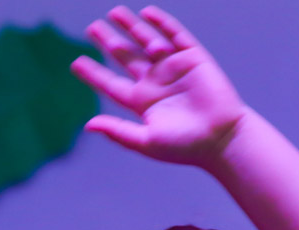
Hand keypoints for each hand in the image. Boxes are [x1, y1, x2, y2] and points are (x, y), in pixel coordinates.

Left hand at [71, 6, 247, 168]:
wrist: (222, 138)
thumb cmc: (185, 146)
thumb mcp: (147, 141)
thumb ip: (118, 132)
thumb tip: (88, 125)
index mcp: (142, 102)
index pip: (112, 84)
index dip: (94, 73)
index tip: (76, 63)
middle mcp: (155, 82)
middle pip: (126, 58)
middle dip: (109, 42)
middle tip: (92, 29)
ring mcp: (174, 68)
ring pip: (147, 42)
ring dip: (131, 27)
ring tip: (114, 13)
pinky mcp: (193, 58)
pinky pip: (175, 36)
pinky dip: (162, 23)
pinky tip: (147, 13)